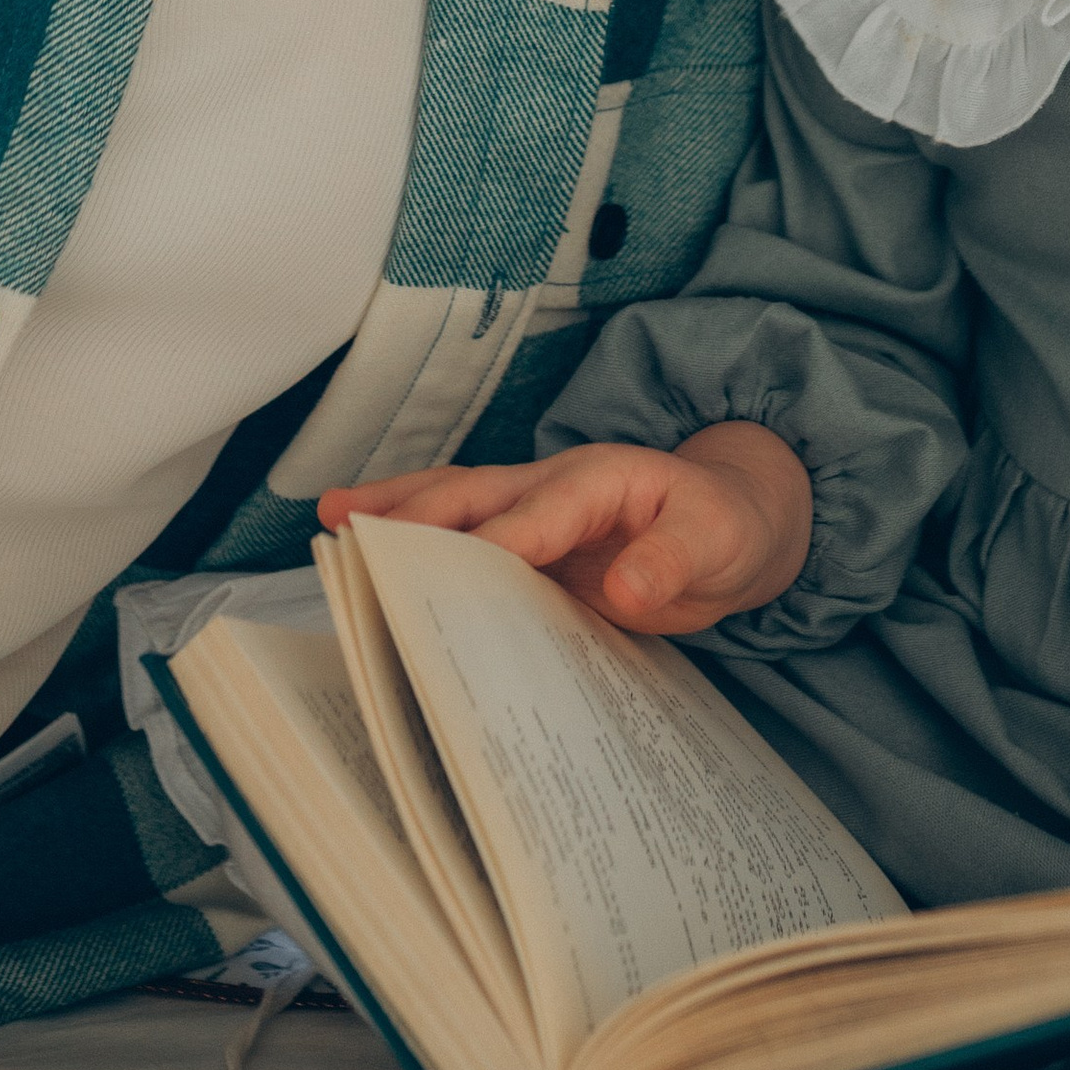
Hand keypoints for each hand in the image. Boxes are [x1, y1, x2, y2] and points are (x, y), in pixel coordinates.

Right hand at [317, 425, 813, 636]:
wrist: (737, 528)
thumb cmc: (726, 527)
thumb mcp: (720, 541)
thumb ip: (673, 561)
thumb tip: (626, 588)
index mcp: (598, 480)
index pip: (537, 514)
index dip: (493, 543)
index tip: (445, 575)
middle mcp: (555, 490)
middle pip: (473, 494)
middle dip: (411, 508)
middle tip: (344, 522)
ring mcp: (538, 518)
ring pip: (458, 508)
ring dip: (398, 513)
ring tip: (332, 519)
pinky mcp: (532, 551)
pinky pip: (470, 547)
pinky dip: (422, 549)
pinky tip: (381, 565)